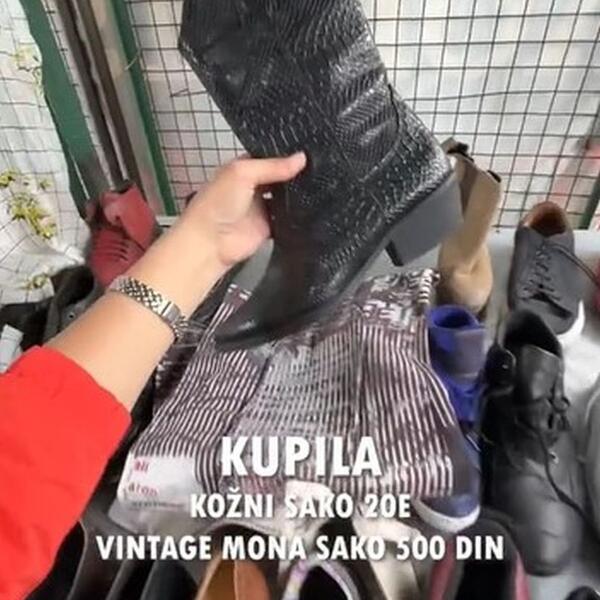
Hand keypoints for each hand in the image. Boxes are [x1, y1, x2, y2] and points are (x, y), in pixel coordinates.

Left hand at [183, 152, 306, 268]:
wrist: (211, 241)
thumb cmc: (216, 204)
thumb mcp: (243, 173)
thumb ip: (272, 166)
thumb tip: (300, 158)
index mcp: (243, 169)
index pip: (269, 158)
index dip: (286, 155)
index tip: (307, 151)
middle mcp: (252, 187)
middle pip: (279, 178)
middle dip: (294, 175)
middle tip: (315, 168)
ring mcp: (260, 208)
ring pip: (285, 198)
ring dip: (297, 195)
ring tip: (317, 186)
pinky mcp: (267, 227)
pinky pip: (286, 220)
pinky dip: (296, 216)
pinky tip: (308, 209)